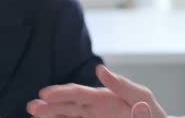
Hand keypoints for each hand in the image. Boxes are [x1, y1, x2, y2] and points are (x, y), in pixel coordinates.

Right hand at [27, 65, 166, 117]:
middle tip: (33, 107)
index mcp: (104, 97)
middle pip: (68, 105)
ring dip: (51, 115)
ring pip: (68, 116)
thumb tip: (101, 70)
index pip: (79, 93)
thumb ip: (122, 87)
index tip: (46, 94)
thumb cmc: (151, 113)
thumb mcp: (141, 97)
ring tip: (34, 113)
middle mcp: (94, 108)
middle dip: (50, 105)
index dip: (62, 93)